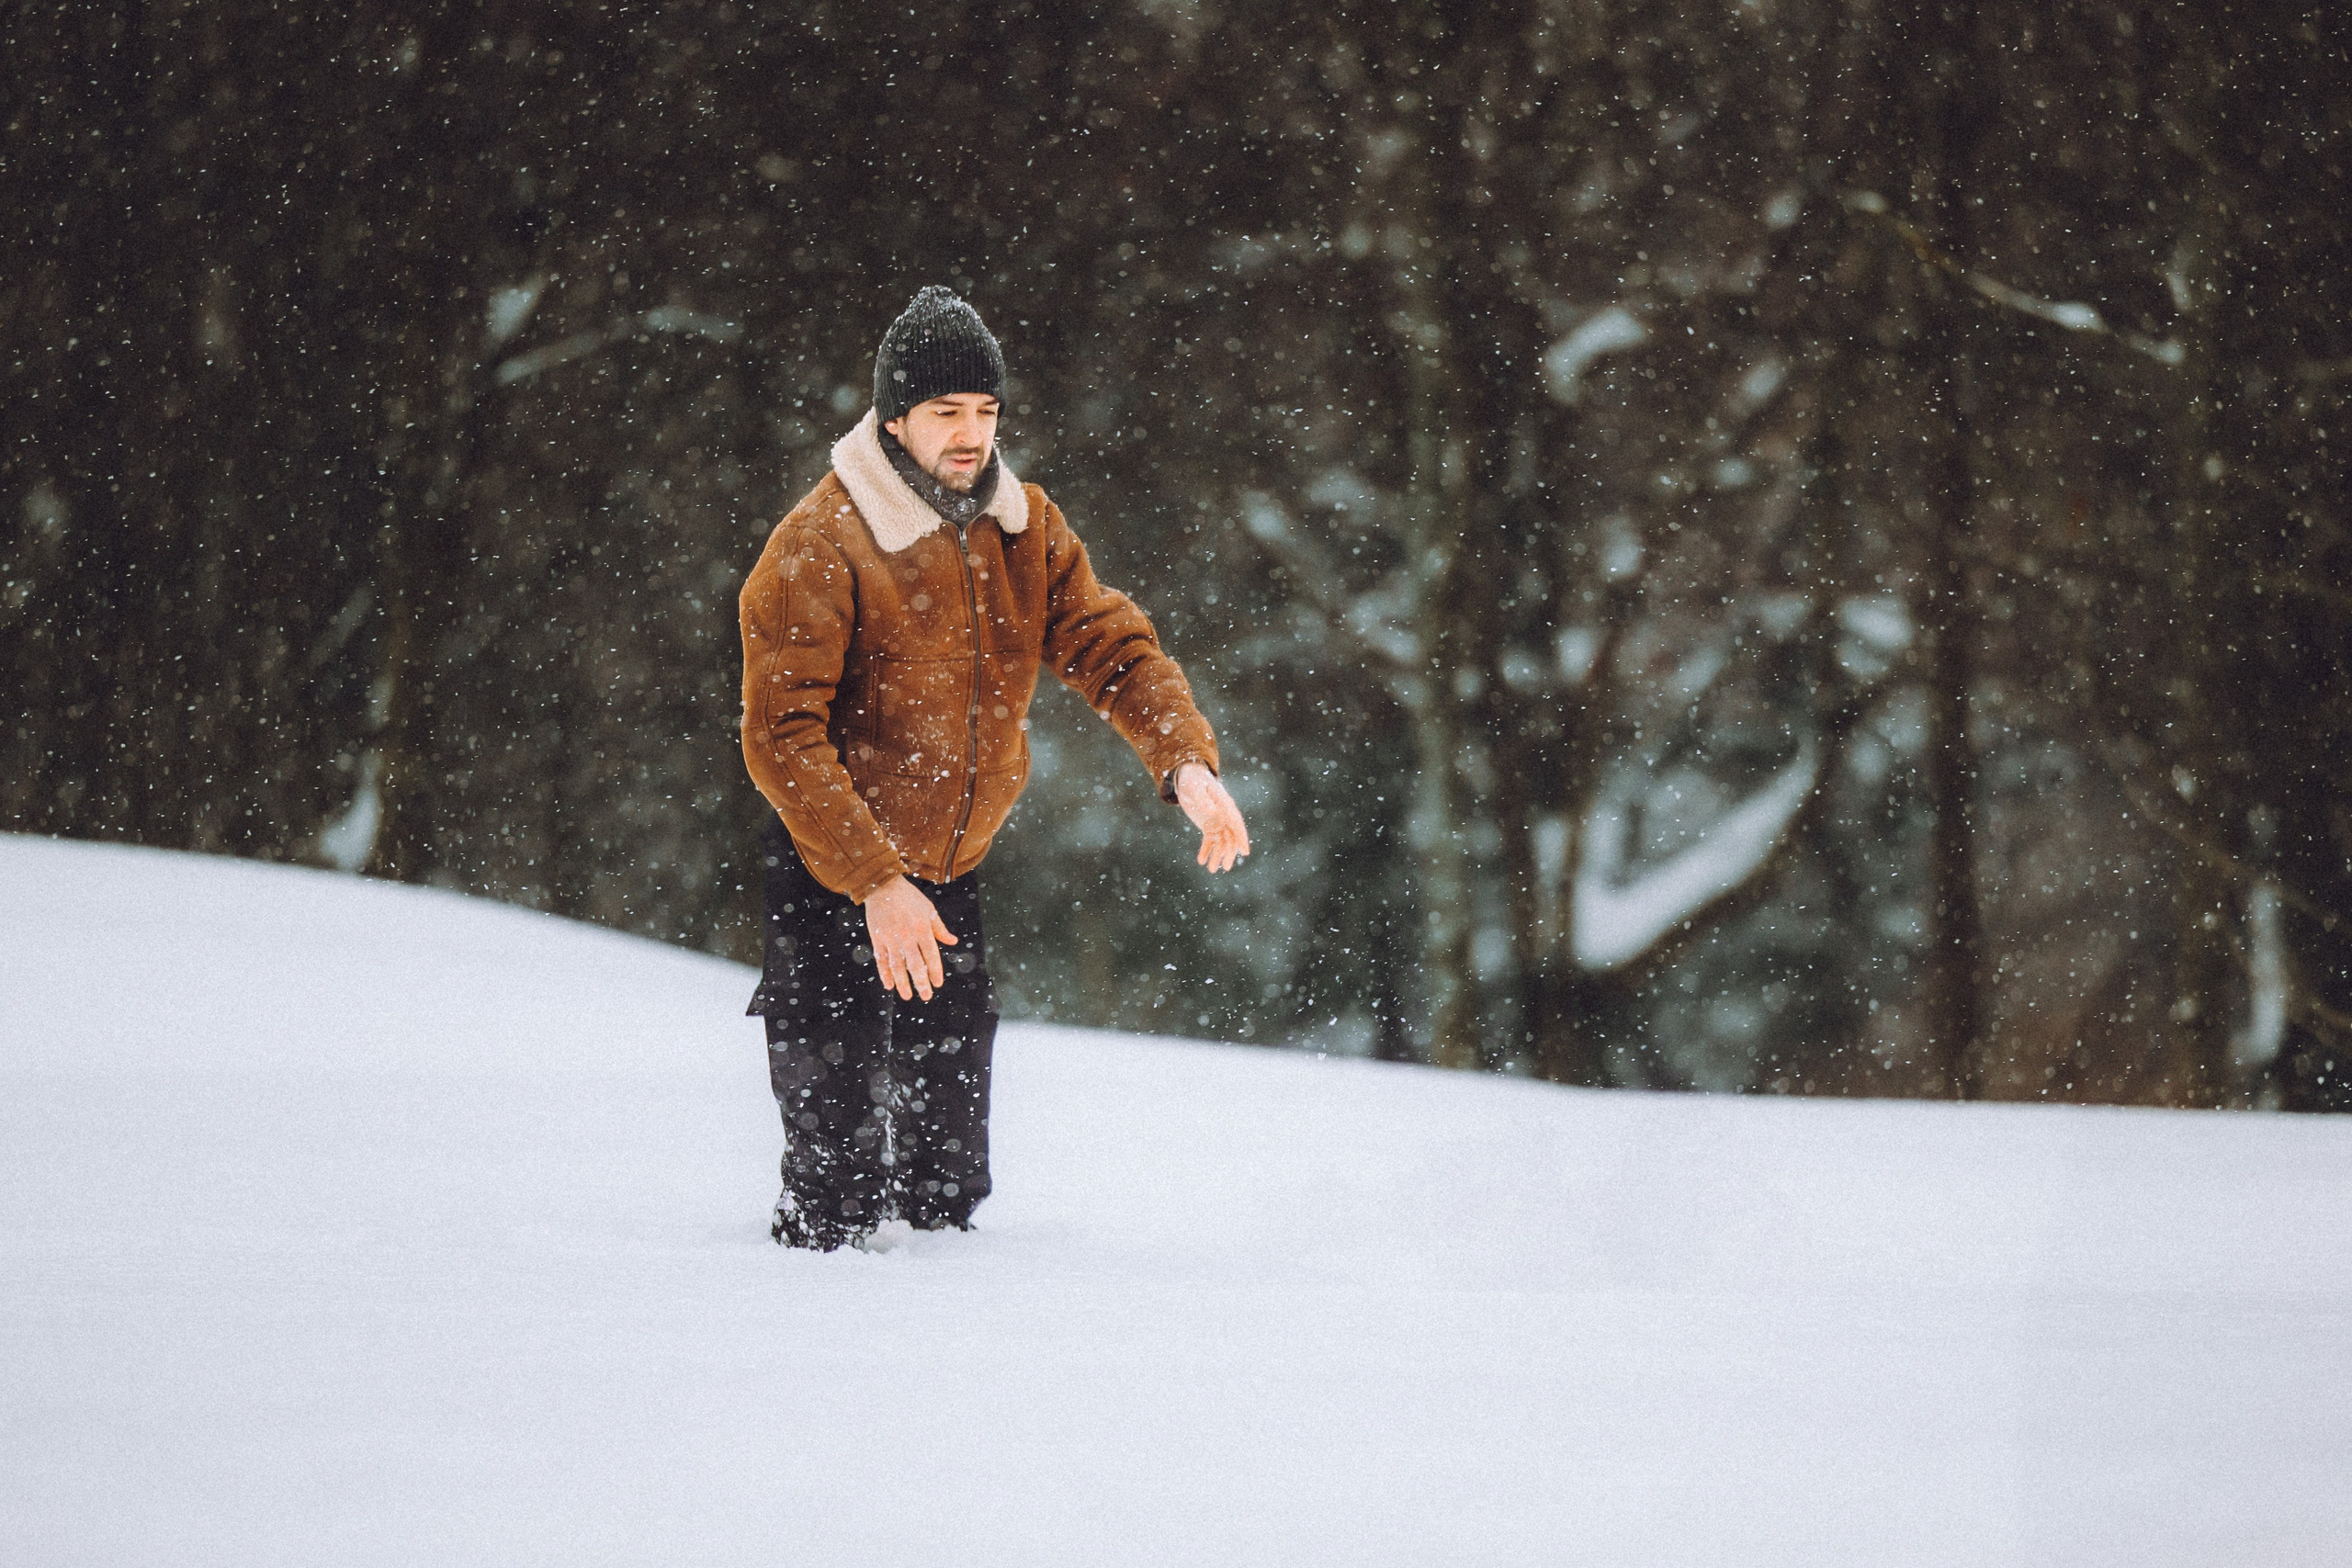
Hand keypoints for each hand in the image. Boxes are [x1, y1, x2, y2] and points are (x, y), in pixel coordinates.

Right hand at [863, 875, 956, 1000]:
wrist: (883, 887)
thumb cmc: (909, 898)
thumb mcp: (929, 910)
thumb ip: (940, 929)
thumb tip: (953, 942)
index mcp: (922, 929)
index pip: (931, 956)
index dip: (935, 971)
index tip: (937, 984)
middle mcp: (907, 937)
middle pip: (915, 965)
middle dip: (921, 983)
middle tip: (926, 996)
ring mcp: (891, 939)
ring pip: (897, 966)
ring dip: (903, 983)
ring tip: (908, 996)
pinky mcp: (878, 940)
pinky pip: (882, 961)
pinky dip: (885, 974)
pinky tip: (889, 985)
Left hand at [1173, 763, 1249, 872]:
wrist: (1188, 778)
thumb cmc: (1193, 780)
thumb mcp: (1195, 788)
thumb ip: (1203, 799)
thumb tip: (1212, 811)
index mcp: (1225, 804)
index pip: (1236, 823)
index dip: (1241, 837)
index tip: (1245, 851)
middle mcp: (1224, 814)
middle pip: (1231, 836)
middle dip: (1229, 852)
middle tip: (1226, 867)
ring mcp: (1217, 821)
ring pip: (1221, 841)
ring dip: (1217, 855)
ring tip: (1211, 869)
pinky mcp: (1208, 825)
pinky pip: (1210, 840)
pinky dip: (1206, 850)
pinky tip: (1201, 861)